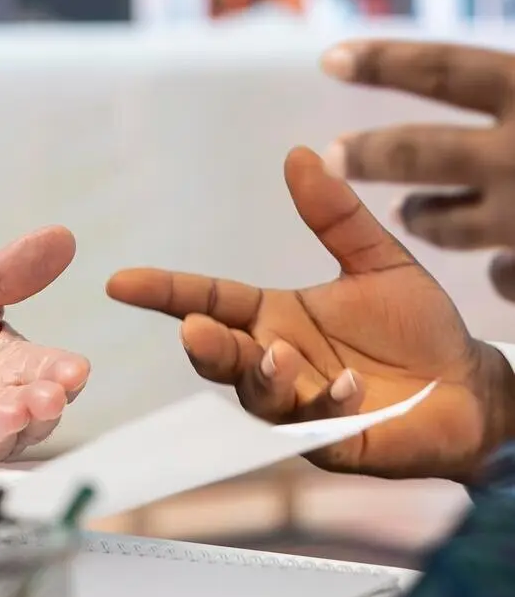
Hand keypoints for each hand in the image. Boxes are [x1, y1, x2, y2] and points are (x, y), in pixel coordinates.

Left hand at [0, 229, 88, 465]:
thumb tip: (62, 236)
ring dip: (5, 426)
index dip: (65, 374)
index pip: (51, 371)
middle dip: (42, 407)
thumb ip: (6, 273)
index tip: (73, 371)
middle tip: (44, 397)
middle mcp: (0, 403)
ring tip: (4, 411)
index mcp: (12, 365)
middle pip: (35, 413)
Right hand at [107, 146, 514, 479]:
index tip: (121, 282)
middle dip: (205, 346)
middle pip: (220, 355)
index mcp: (276, 316)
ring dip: (261, 376)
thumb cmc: (419, 328)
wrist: (475, 387)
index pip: (209, 300)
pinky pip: (314, 426)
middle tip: (198, 332)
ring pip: (258, 396)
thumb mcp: (377, 261)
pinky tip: (349, 384)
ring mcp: (300, 406)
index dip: (165, 292)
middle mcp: (277, 361)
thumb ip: (335, 215)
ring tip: (280, 354)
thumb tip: (299, 154)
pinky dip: (326, 402)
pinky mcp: (333, 442)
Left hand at [322, 38, 514, 300]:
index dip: (386, 64)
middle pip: (421, 153)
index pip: (443, 71)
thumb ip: (511, 87)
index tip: (330, 60)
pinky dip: (499, 269)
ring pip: (453, 226)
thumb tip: (470, 82)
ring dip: (426, 218)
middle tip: (333, 154)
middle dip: (371, 155)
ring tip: (406, 212)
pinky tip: (495, 265)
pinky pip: (505, 275)